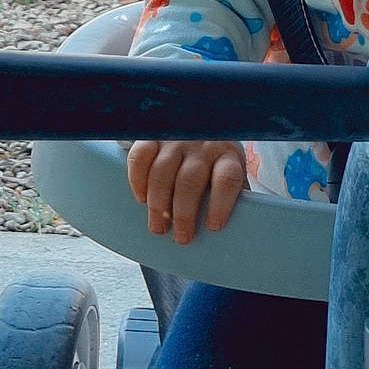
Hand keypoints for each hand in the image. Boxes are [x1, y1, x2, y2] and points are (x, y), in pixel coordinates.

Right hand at [126, 139, 246, 241]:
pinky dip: (137, 180)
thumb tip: (231, 232)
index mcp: (228, 157)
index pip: (226, 179)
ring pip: (162, 171)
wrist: (200, 130)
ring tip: (158, 227)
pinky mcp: (153, 137)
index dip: (220, 204)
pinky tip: (142, 199)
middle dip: (183, 213)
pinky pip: (141, 156)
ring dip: (158, 203)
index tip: (213, 227)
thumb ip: (230, 199)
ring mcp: (177, 140)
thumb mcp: (231, 177)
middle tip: (181, 237)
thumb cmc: (217, 166)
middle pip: (190, 180)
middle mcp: (203, 145)